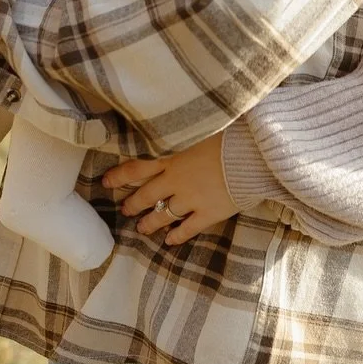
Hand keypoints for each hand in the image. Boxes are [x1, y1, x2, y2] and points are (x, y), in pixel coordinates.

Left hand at [102, 135, 236, 246]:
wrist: (255, 152)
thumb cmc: (231, 133)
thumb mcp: (202, 126)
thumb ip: (185, 133)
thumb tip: (172, 122)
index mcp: (173, 156)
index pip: (138, 167)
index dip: (120, 175)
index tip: (107, 181)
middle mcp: (177, 179)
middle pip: (147, 195)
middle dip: (133, 204)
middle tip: (125, 209)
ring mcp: (192, 198)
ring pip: (163, 215)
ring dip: (150, 223)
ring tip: (142, 228)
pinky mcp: (209, 213)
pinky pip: (187, 228)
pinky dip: (177, 235)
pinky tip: (170, 241)